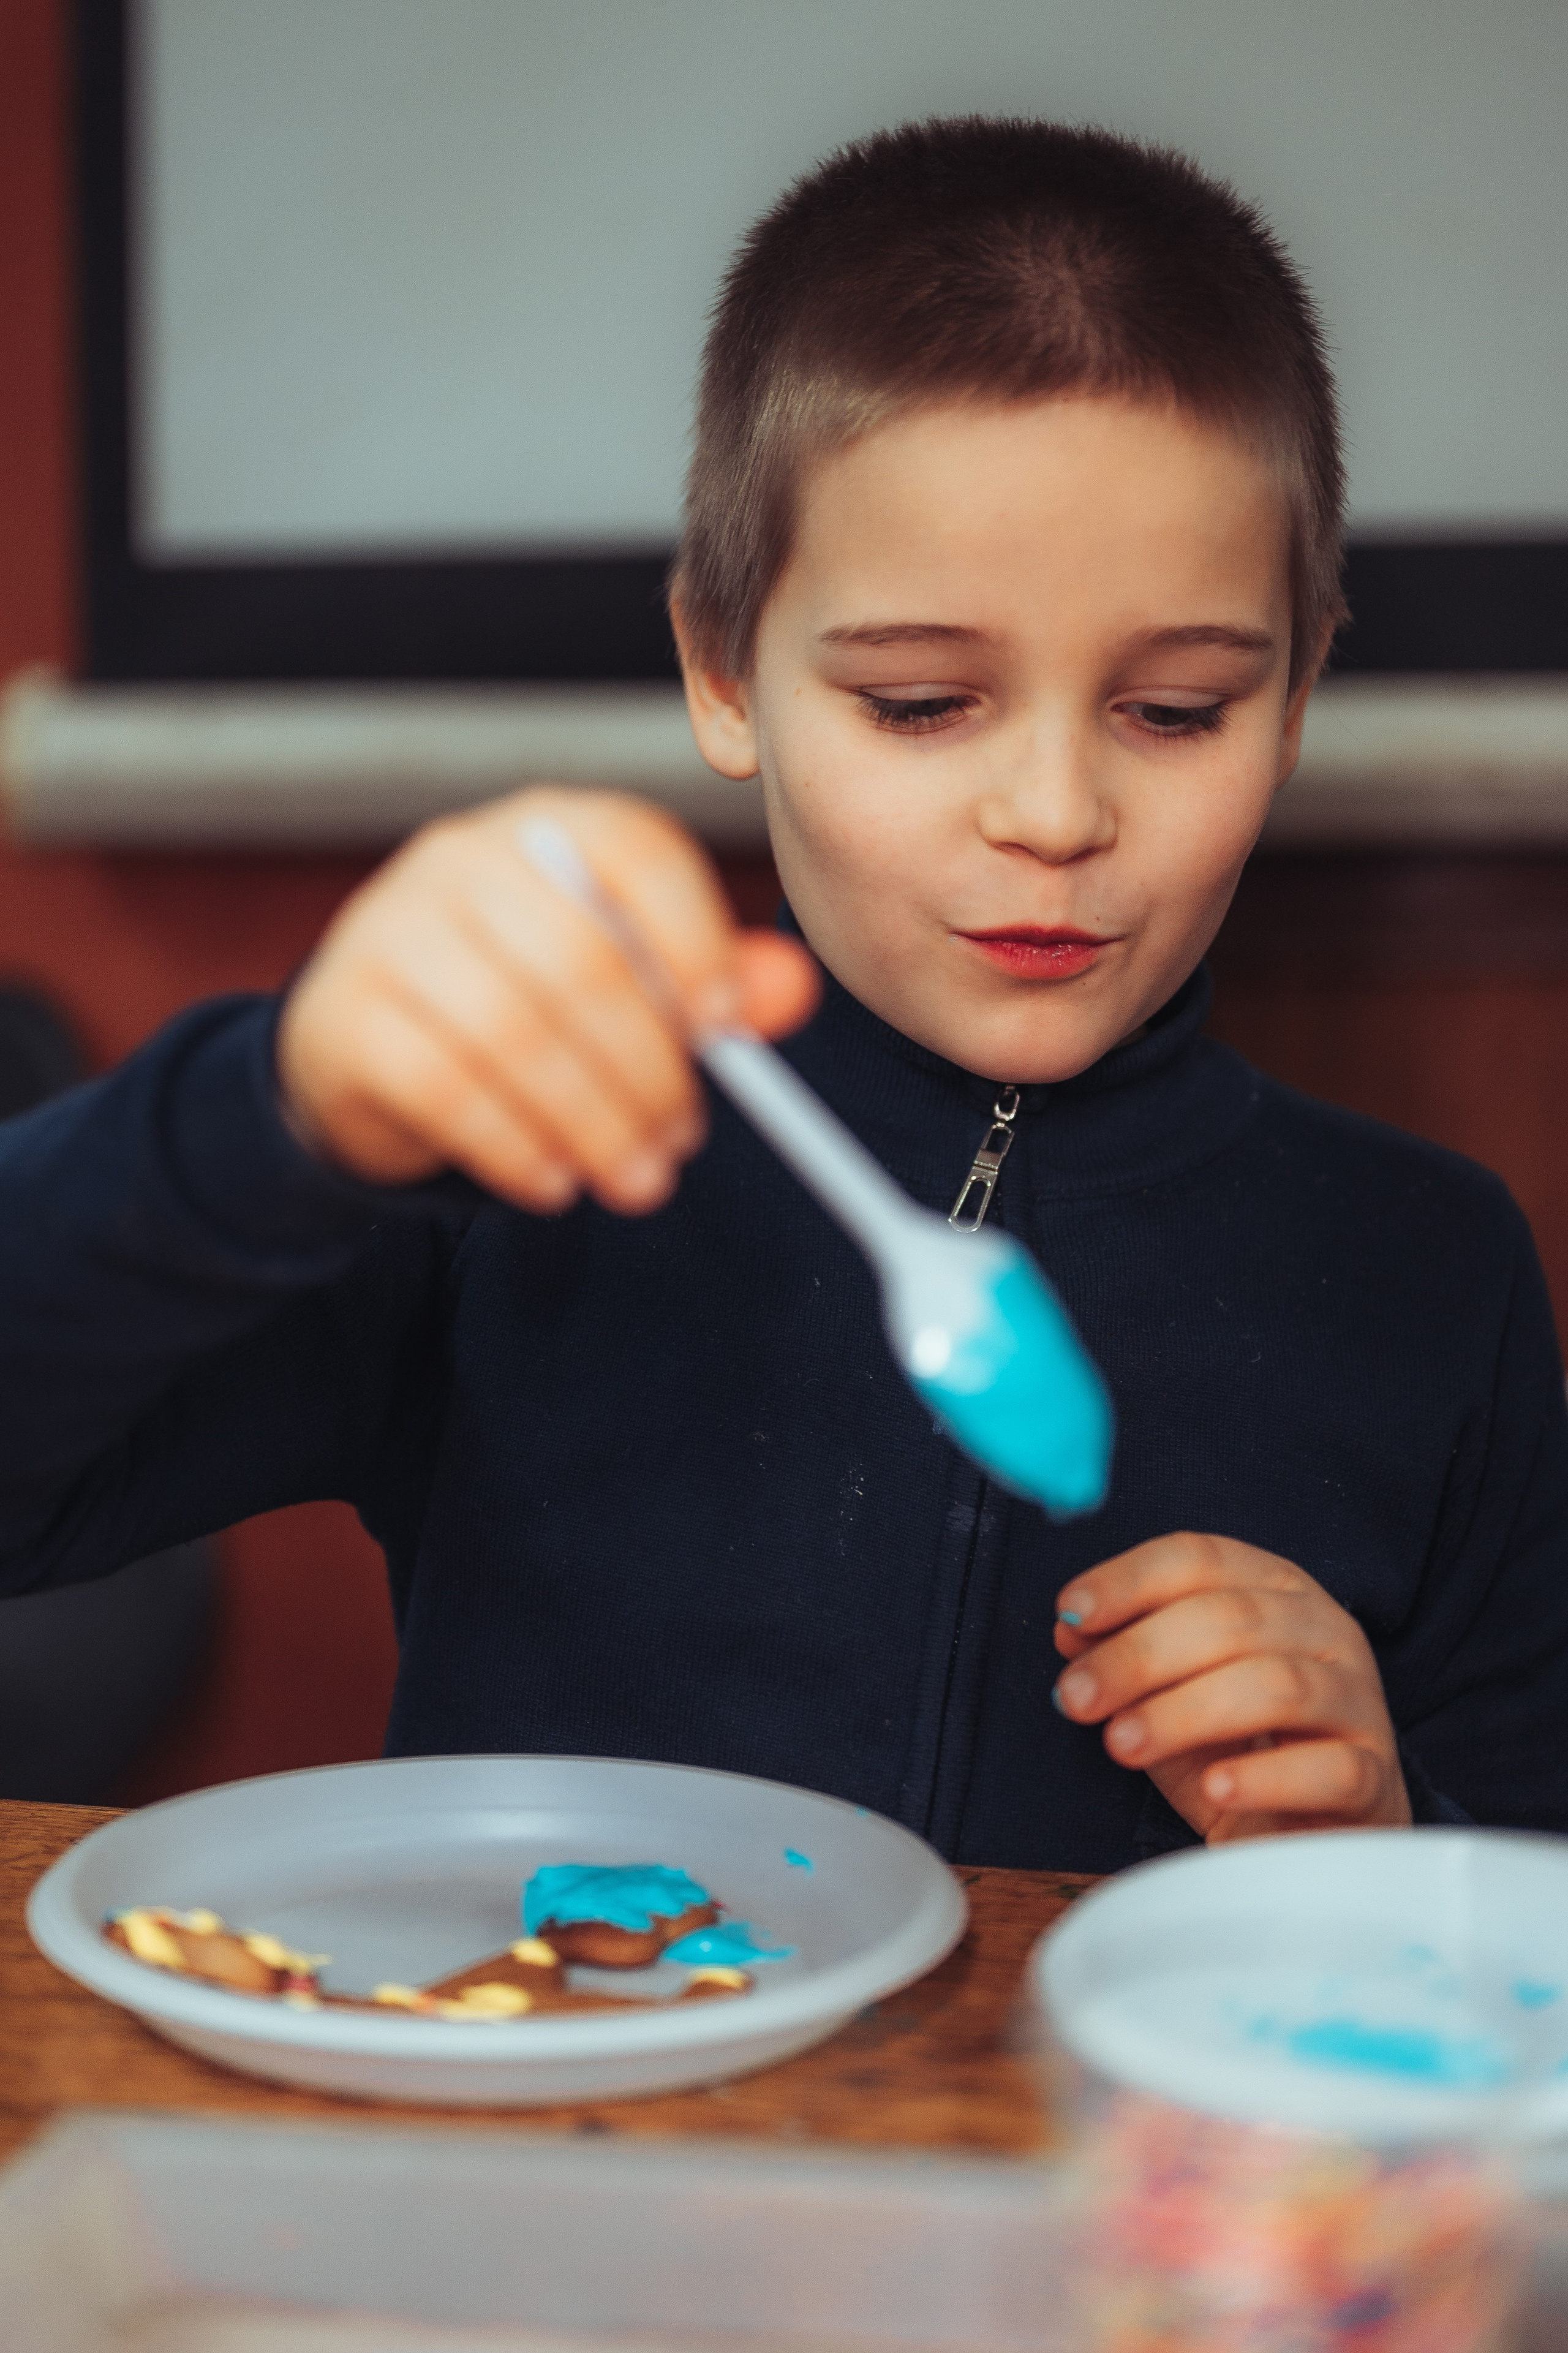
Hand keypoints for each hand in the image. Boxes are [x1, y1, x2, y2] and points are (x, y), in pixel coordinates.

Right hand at [277, 788, 817, 1214]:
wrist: (366, 1042)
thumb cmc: (521, 1002)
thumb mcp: (626, 984)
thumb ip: (712, 984)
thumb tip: (789, 991)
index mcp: (552, 826)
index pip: (638, 854)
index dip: (694, 944)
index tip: (727, 1031)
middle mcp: (463, 857)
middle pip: (581, 957)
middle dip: (647, 1068)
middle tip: (681, 1141)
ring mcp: (390, 928)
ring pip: (514, 1030)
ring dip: (592, 1122)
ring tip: (634, 1179)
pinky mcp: (344, 1013)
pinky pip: (444, 1088)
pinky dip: (515, 1147)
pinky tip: (554, 1183)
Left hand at [1053, 1532, 1410, 1841]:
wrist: (1314, 1839)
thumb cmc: (1238, 1751)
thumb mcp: (1168, 1699)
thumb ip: (1126, 1661)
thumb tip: (1071, 1628)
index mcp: (1276, 1591)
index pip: (1202, 1559)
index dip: (1131, 1580)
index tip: (1071, 1612)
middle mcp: (1326, 1631)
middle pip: (1232, 1619)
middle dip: (1140, 1655)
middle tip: (1078, 1697)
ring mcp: (1360, 1703)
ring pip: (1278, 1685)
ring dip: (1185, 1711)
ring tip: (1123, 1743)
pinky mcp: (1375, 1779)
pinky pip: (1330, 1768)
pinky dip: (1267, 1775)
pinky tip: (1216, 1786)